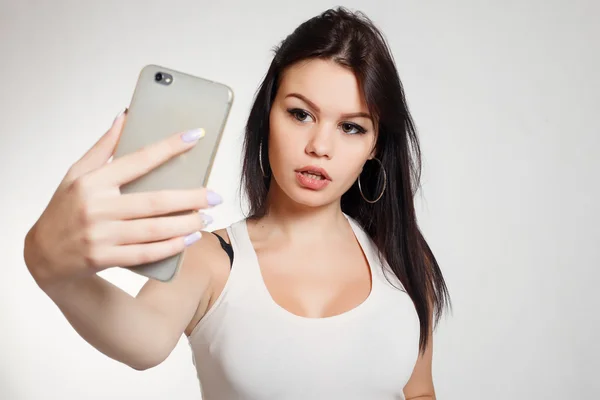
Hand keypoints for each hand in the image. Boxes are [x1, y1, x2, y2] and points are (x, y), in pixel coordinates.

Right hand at [24, 109, 220, 288]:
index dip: (169, 147)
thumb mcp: (76, 173)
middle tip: (215, 196)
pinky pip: (145, 253)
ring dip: (186, 224)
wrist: (43, 255)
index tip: (195, 136)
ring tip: (207, 217)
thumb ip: (103, 147)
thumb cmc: (64, 209)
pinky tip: (189, 239)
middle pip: (154, 201)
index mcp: (92, 182)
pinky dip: (171, 247)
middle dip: (190, 198)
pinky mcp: (104, 258)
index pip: (138, 159)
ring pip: (154, 229)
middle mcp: (97, 207)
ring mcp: (101, 235)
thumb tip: (125, 116)